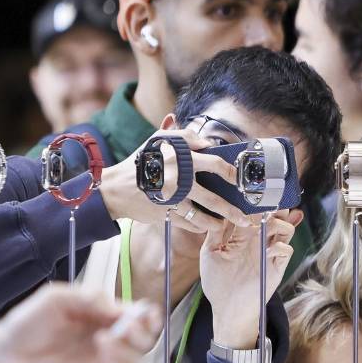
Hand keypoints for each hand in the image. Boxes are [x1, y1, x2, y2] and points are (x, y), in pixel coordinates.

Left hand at [0, 284, 159, 362]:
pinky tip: (103, 356)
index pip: (139, 315)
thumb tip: (118, 308)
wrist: (6, 356)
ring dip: (129, 348)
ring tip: (102, 342)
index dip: (149, 315)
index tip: (148, 315)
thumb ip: (88, 297)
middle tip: (124, 328)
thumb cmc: (29, 323)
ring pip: (139, 357)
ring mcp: (105, 361)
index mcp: (104, 316)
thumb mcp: (56, 297)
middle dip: (143, 332)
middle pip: (147, 338)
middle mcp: (111, 338)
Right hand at [99, 129, 253, 233]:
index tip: (240, 180)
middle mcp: (179, 181)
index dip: (231, 173)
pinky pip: (189, 224)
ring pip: (203, 217)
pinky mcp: (166, 214)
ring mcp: (173, 200)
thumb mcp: (158, 141)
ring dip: (217, 223)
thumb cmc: (141, 162)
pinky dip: (199, 226)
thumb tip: (205, 140)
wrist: (116, 188)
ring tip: (226, 225)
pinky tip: (206, 226)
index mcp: (181, 160)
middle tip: (245, 218)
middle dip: (232, 211)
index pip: (215, 164)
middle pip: (214, 199)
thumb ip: (183, 136)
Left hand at [201, 209, 301, 347]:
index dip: (254, 201)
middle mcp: (258, 241)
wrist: (228, 308)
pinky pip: (286, 249)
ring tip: (267, 225)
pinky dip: (280, 245)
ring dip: (279, 223)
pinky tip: (268, 249)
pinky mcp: (277, 266)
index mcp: (242, 235)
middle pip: (273, 215)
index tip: (252, 191)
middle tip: (267, 202)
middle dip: (273, 206)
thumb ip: (214, 232)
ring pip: (285, 228)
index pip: (253, 212)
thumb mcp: (209, 252)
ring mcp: (269, 252)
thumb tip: (219, 210)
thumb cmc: (217, 282)